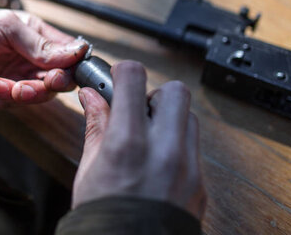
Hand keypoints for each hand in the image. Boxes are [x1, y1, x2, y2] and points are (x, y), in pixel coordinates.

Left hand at [0, 9, 87, 111]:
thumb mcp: (7, 28)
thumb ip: (41, 44)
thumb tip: (79, 52)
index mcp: (36, 35)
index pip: (68, 51)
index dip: (74, 61)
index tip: (70, 68)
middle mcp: (31, 58)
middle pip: (62, 76)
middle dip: (55, 80)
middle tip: (47, 79)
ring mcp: (19, 78)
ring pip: (44, 92)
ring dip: (32, 91)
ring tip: (13, 86)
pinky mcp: (5, 97)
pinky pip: (22, 102)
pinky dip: (12, 96)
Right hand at [72, 61, 205, 219]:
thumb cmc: (104, 219)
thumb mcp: (89, 170)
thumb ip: (96, 126)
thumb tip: (93, 97)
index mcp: (129, 145)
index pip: (134, 78)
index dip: (123, 72)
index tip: (116, 78)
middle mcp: (165, 150)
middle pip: (175, 91)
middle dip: (154, 93)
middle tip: (136, 111)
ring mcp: (188, 168)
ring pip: (189, 117)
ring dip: (168, 118)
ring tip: (147, 138)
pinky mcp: (200, 183)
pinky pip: (194, 147)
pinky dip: (177, 144)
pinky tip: (158, 162)